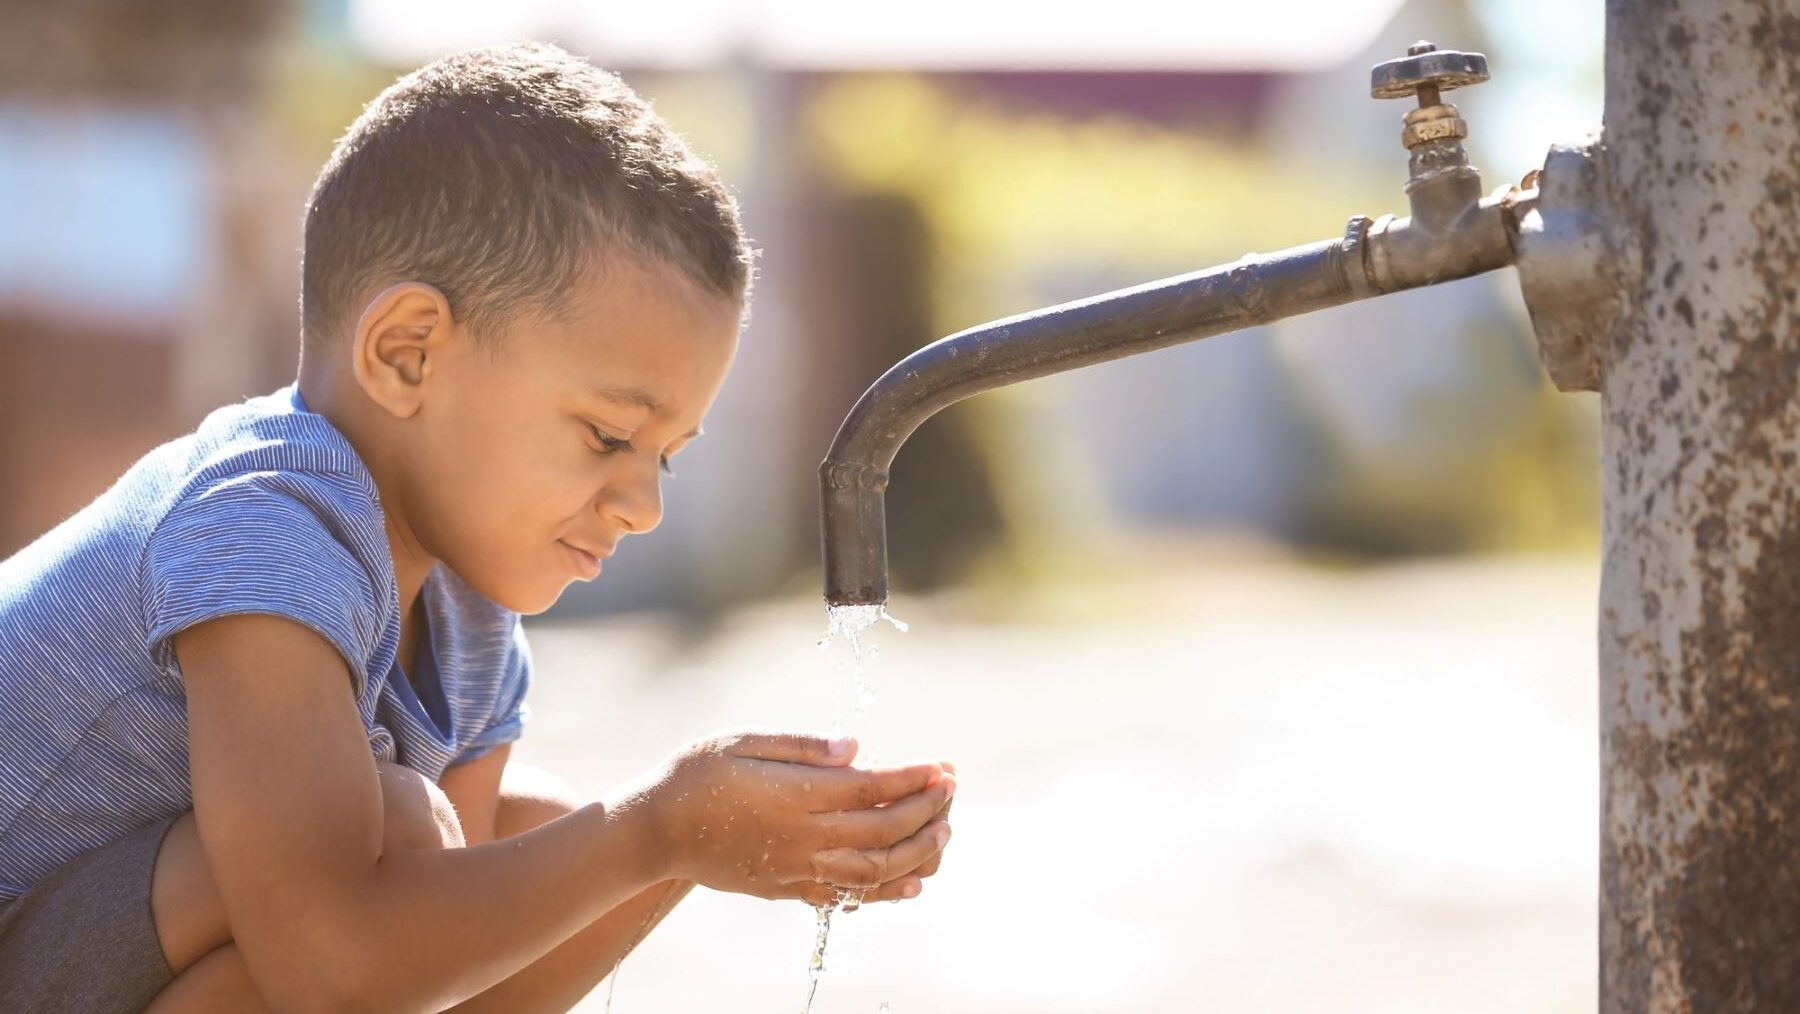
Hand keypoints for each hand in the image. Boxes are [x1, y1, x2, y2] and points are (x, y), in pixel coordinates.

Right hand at [637, 731, 954, 906]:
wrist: (654, 831)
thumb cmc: (696, 775)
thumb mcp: (741, 741)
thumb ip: (801, 745)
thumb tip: (856, 746)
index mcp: (793, 794)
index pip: (870, 788)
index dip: (913, 779)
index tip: (942, 767)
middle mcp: (801, 837)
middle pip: (882, 830)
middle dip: (925, 810)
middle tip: (951, 791)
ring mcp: (796, 868)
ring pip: (873, 870)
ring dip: (917, 851)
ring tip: (945, 832)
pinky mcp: (787, 888)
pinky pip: (848, 896)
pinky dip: (886, 891)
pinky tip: (913, 880)